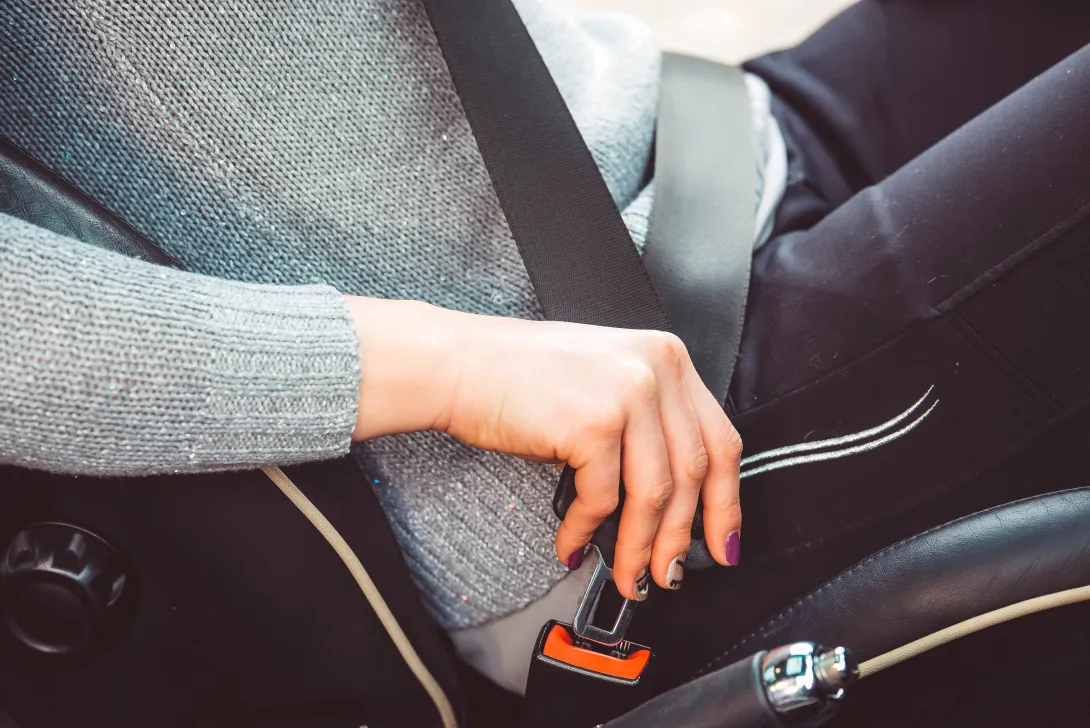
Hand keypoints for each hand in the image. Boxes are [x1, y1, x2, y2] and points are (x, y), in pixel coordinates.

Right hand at [346, 297, 742, 597]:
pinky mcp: (593, 423)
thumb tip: (671, 501)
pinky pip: (602, 498)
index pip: (720, 439)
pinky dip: (586, 530)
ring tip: (628, 576)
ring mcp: (628, 394)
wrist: (458, 363)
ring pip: (653, 495)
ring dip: (638, 547)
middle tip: (668, 574)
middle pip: (692, 474)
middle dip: (680, 537)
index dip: (725, 502)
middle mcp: (656, 369)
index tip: (720, 541)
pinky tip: (572, 542)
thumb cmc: (519, 375)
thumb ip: (646, 423)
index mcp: (666, 357)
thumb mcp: (604, 381)